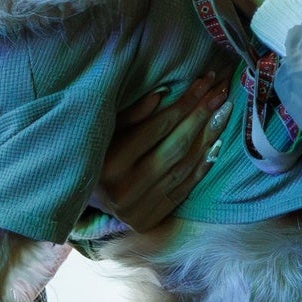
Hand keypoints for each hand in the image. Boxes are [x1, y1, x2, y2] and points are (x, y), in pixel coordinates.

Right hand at [99, 61, 231, 231]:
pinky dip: (202, 165)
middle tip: (221, 91)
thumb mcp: (105, 130)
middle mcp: (125, 189)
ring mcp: (139, 209)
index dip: (185, 102)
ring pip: (184, 168)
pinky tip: (216, 144)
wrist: (78, 199)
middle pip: (176, 146)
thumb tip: (164, 93)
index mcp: (109, 163)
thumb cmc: (94, 155)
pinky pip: (184, 189)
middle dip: (202, 116)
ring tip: (224, 112)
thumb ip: (132, 114)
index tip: (205, 81)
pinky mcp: (150, 220)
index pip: (158, 127)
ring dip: (208, 138)